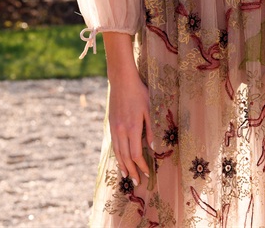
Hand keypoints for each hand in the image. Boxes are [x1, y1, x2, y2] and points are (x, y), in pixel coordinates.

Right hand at [103, 32, 153, 184]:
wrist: (121, 81)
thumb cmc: (139, 92)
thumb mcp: (149, 109)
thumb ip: (151, 129)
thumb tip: (153, 147)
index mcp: (133, 128)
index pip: (136, 154)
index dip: (142, 165)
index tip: (147, 173)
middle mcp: (121, 131)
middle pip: (126, 157)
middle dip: (132, 170)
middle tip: (137, 182)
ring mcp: (114, 128)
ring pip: (118, 152)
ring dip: (123, 166)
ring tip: (128, 176)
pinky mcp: (111, 125)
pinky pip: (114, 145)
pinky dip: (117, 156)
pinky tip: (120, 160)